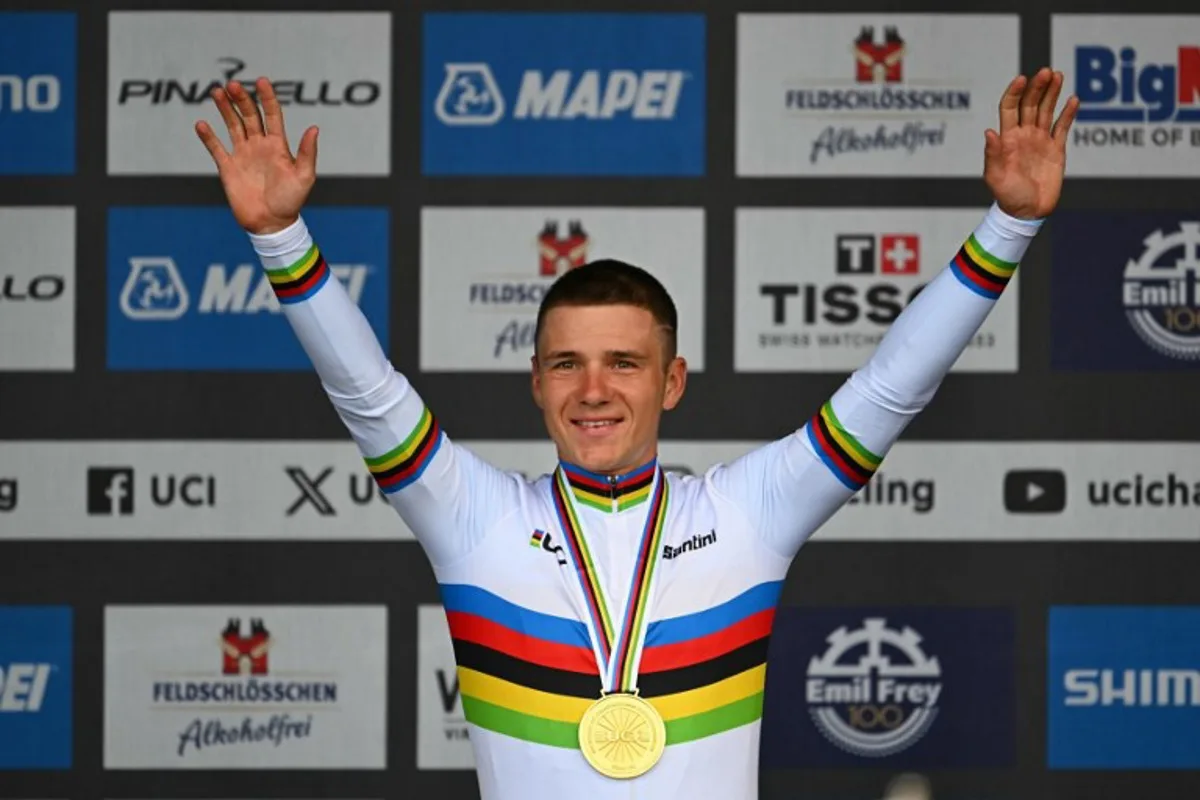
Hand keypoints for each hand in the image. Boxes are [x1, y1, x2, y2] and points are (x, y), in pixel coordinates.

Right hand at [194, 77, 318, 234]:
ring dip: (225, 109)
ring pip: (233, 125)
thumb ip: (308, 152)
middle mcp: (259, 146)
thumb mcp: (304, 177)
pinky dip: (208, 136)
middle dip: (242, 99)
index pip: (273, 115)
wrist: (271, 224)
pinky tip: (201, 124)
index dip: (268, 98)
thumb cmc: (291, 201)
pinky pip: (216, 148)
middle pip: (250, 115)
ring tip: (217, 91)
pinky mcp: (228, 168)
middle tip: (233, 85)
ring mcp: (243, 155)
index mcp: (278, 145)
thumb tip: (314, 128)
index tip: (262, 81)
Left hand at [983, 67, 1079, 219]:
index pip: (1010, 108)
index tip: (1021, 79)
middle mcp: (1024, 135)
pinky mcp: (1056, 149)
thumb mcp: (996, 177)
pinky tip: (1073, 100)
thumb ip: (993, 154)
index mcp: (1007, 139)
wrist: (1027, 212)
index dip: (1014, 93)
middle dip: (1037, 87)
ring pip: (1047, 110)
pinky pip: (1062, 127)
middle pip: (1030, 104)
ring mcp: (1041, 140)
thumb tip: (989, 132)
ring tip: (1058, 75)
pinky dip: (1068, 114)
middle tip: (1046, 71)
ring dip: (1052, 93)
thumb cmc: (1007, 196)